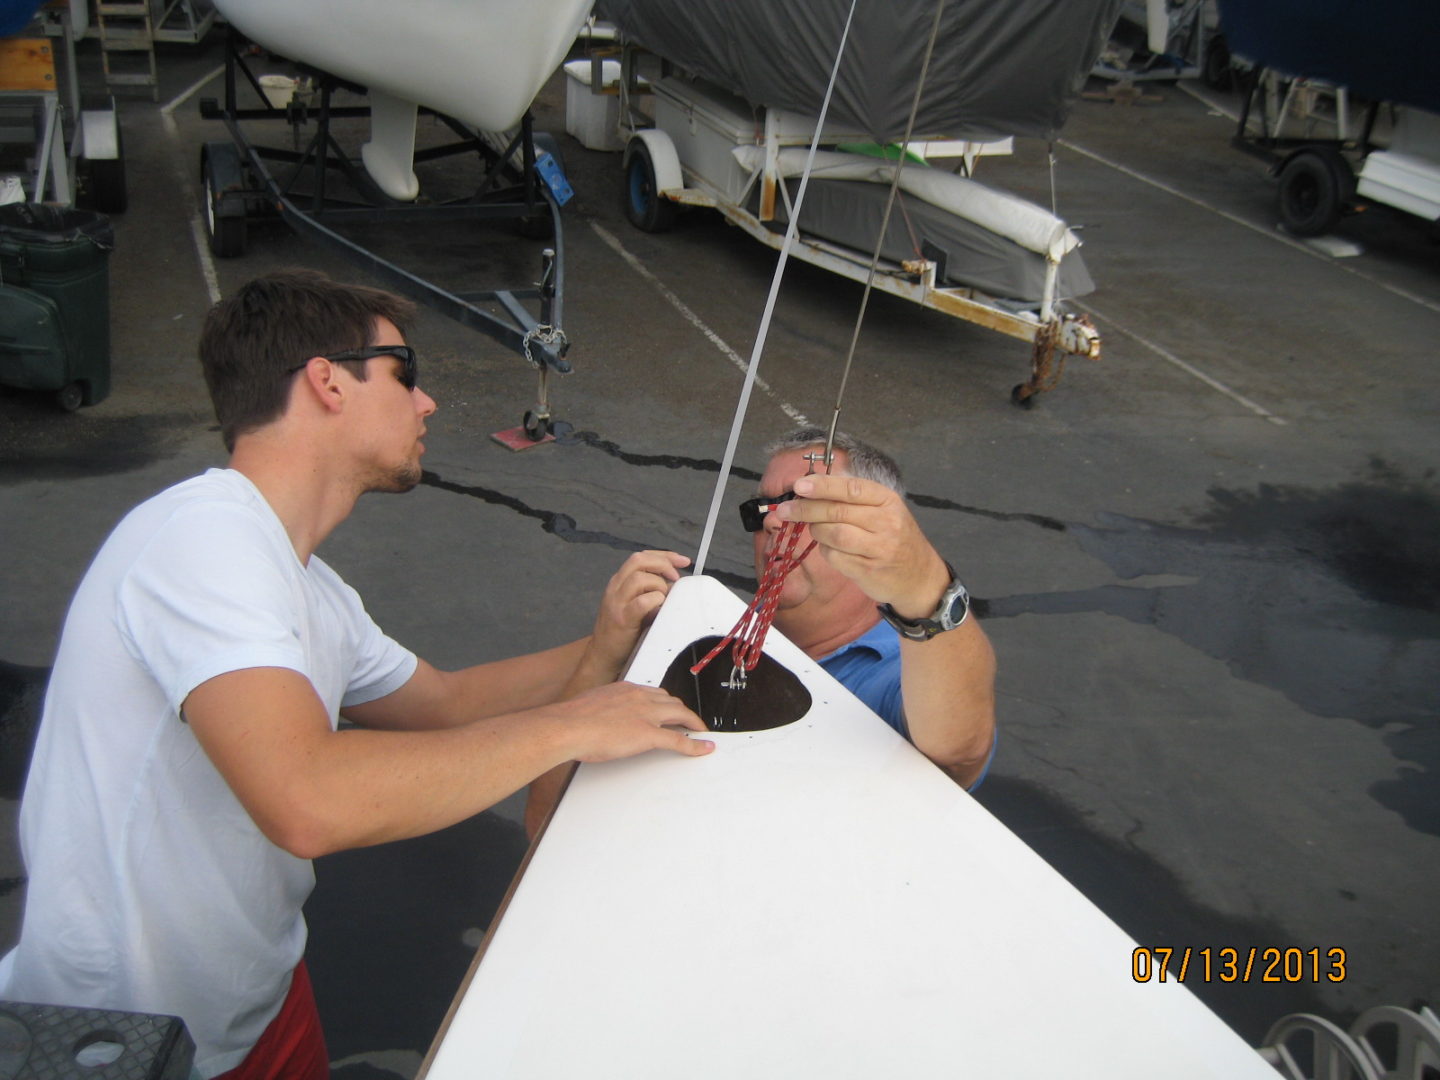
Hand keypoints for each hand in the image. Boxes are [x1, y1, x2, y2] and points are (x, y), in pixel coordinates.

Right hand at [562, 681, 713, 761]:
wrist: (567, 727)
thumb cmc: (571, 721)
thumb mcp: (589, 705)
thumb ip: (601, 708)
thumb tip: (599, 716)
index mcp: (625, 690)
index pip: (654, 693)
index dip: (665, 702)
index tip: (668, 708)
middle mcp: (640, 697)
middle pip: (672, 701)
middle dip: (683, 711)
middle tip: (689, 721)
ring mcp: (646, 715)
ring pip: (680, 714)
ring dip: (692, 723)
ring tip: (698, 731)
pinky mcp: (649, 734)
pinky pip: (679, 740)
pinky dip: (694, 745)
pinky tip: (703, 748)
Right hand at [586, 550, 690, 677]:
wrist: (603, 654)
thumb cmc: (623, 629)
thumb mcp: (634, 603)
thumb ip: (649, 590)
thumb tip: (675, 582)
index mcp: (619, 581)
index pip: (641, 556)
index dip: (664, 555)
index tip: (683, 561)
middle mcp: (615, 587)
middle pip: (639, 560)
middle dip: (663, 564)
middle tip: (676, 577)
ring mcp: (617, 602)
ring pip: (640, 578)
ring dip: (659, 586)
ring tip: (663, 599)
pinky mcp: (622, 619)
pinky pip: (642, 602)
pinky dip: (656, 601)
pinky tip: (658, 609)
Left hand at [777, 473, 949, 618]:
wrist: (920, 577)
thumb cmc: (894, 538)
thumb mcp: (883, 510)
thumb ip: (852, 498)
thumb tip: (810, 487)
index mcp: (887, 500)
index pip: (851, 489)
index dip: (823, 486)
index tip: (799, 485)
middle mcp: (886, 522)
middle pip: (837, 512)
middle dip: (806, 509)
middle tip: (785, 510)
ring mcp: (879, 548)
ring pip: (833, 534)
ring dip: (816, 531)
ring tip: (814, 530)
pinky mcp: (868, 570)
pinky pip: (835, 557)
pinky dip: (825, 551)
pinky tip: (830, 548)